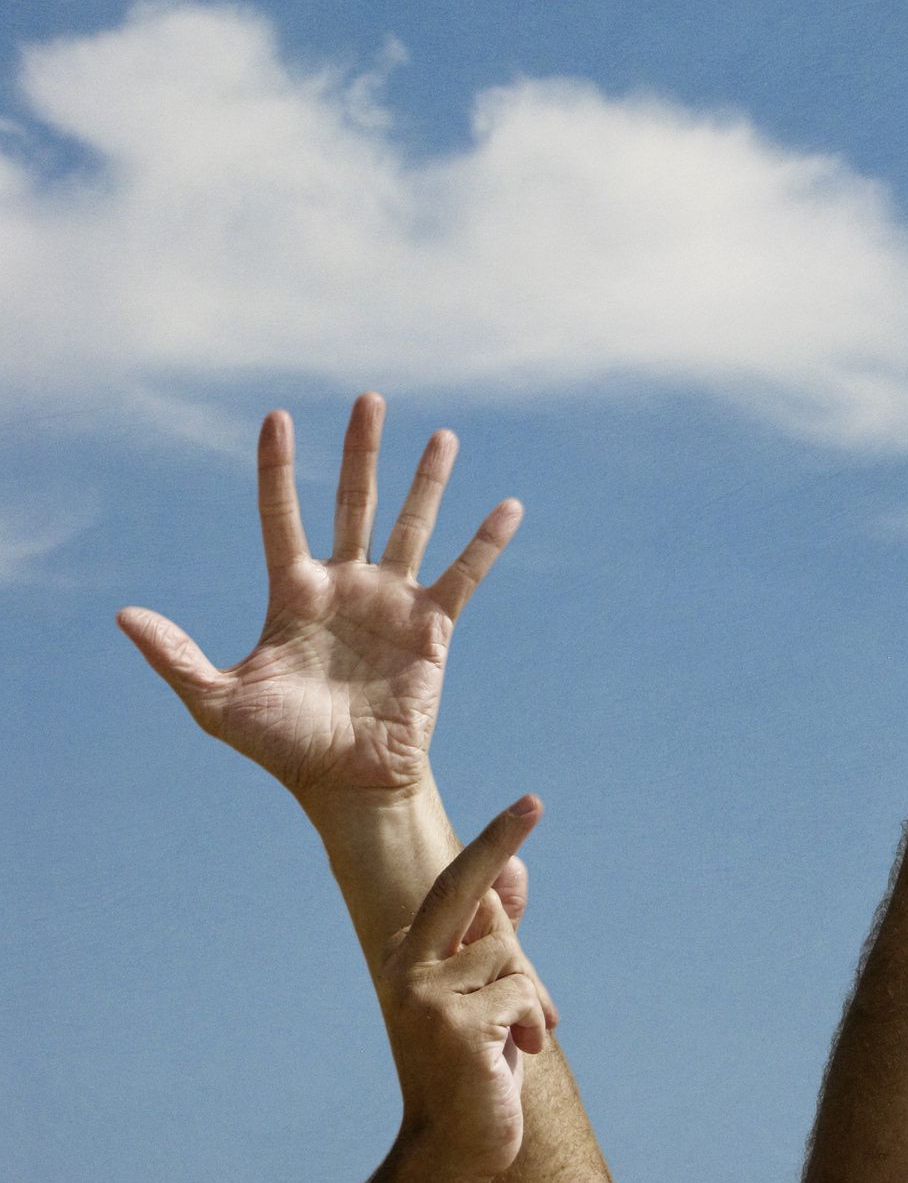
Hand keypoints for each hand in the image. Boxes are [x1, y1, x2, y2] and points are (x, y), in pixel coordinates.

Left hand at [117, 394, 520, 802]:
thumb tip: (125, 614)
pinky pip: (464, 575)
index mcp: (294, 595)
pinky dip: (486, 542)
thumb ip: (177, 656)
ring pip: (411, 525)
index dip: (278, 468)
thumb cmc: (281, 747)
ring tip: (442, 435)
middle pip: (353, 502)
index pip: (282, 516)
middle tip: (367, 399)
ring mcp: (392, 603)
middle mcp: (346, 587)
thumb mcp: (218, 702)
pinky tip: (507, 506)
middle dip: (360, 451)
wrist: (347, 783)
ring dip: (427, 480)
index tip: (276, 418)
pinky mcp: (433, 627)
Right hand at [380, 796, 559, 1180]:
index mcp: (409, 952)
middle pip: (464, 890)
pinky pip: (520, 995)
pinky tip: (505, 1060)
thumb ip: (496, 934)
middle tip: (534, 799)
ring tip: (504, 1044)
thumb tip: (516, 872)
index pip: (456, 885)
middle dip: (499, 840)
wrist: (453, 1144)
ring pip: (511, 956)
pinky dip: (528, 1027)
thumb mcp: (486, 992)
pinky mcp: (453, 1024)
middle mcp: (406, 966)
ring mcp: (424, 995)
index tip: (530, 800)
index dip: (495, 842)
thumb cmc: (473, 1064)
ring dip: (525, 1001)